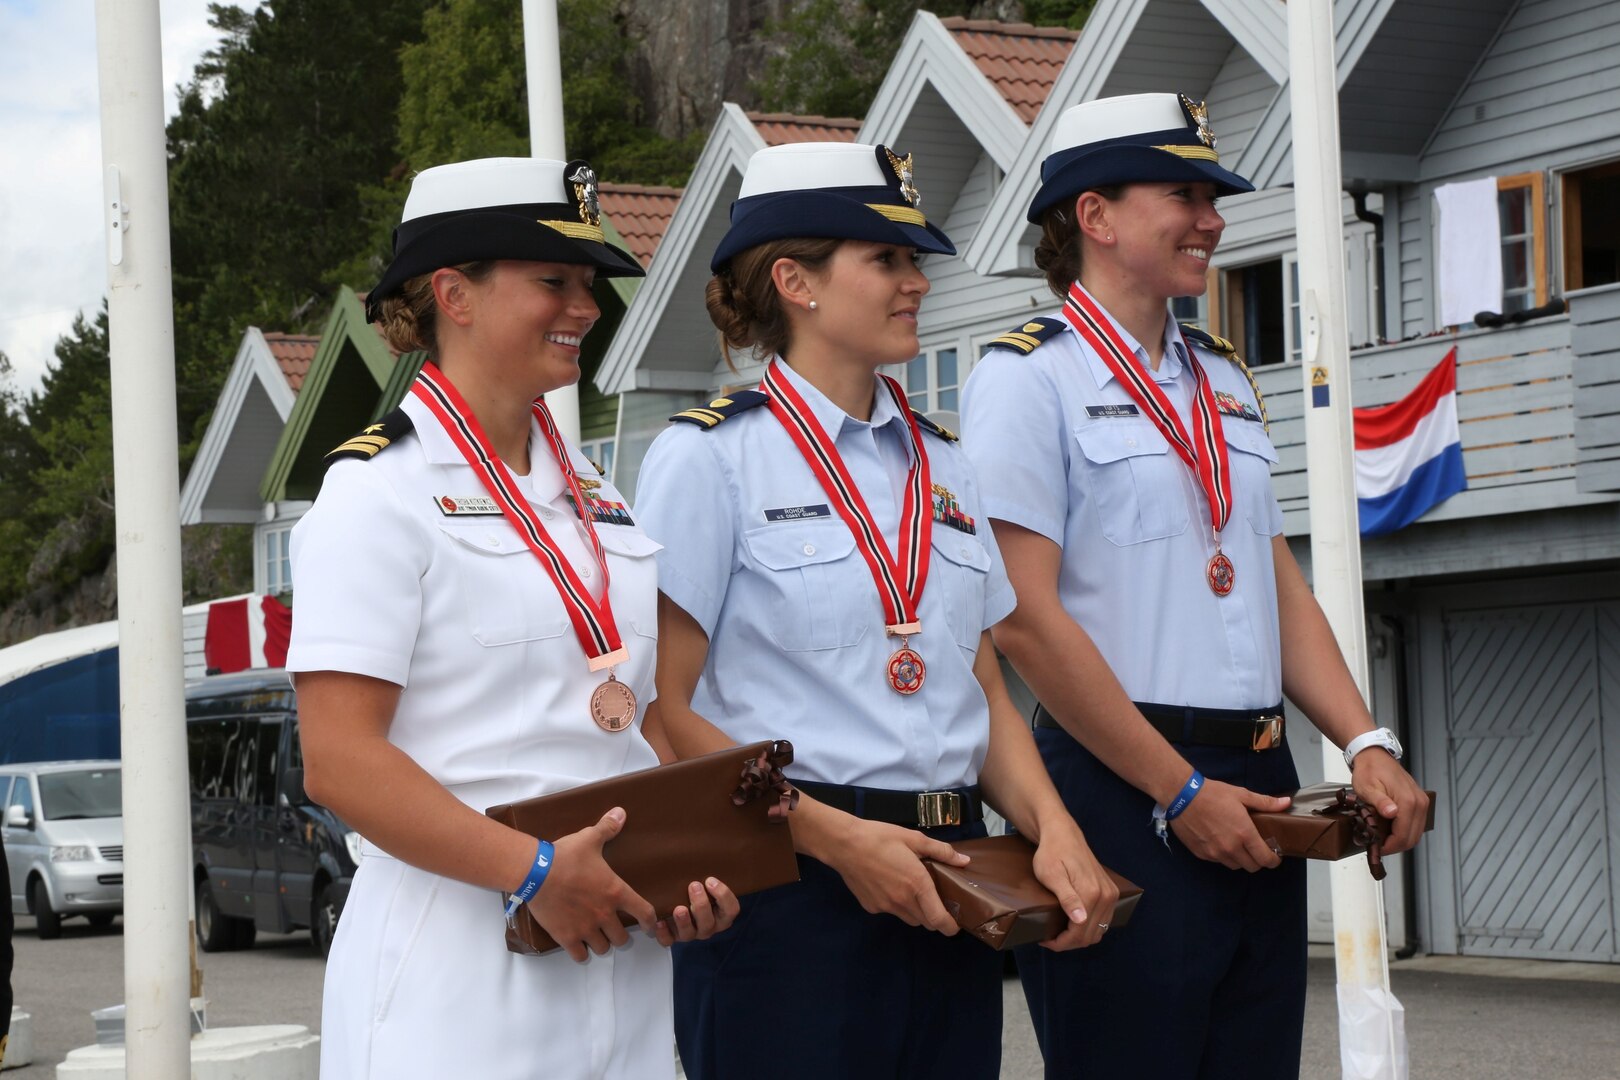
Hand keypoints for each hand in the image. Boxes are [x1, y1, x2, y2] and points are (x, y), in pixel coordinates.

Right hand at [526, 807, 658, 962]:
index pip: (644, 913)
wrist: (536, 872)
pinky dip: (581, 953)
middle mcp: (605, 914)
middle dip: (619, 934)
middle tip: (613, 928)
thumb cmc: (566, 856)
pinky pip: (580, 955)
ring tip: (596, 936)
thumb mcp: (590, 838)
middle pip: (622, 937)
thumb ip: (608, 828)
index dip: (650, 922)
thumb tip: (621, 812)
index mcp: (616, 892)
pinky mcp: (566, 937)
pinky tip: (579, 945)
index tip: (651, 926)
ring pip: (603, 947)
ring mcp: (586, 928)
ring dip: (601, 943)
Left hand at [653, 877, 739, 945]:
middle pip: (710, 923)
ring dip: (684, 921)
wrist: (675, 900)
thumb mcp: (706, 881)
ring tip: (678, 908)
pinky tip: (659, 921)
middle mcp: (708, 926)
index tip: (710, 880)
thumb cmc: (694, 888)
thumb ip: (710, 874)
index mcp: (721, 914)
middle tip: (693, 886)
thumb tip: (709, 844)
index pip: (731, 910)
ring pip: (691, 934)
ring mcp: (690, 934)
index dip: (723, 896)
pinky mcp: (673, 938)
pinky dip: (664, 933)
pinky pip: (669, 941)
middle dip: (701, 905)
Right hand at [821, 815, 966, 934]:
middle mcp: (902, 901)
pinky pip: (891, 912)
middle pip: (926, 922)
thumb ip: (941, 851)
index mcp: (917, 884)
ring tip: (913, 891)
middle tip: (936, 900)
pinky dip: (896, 905)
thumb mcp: (913, 838)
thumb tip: (964, 861)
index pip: (938, 919)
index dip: (950, 927)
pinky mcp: (871, 907)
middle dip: (935, 917)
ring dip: (917, 912)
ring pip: (909, 919)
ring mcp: (885, 907)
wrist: (843, 844)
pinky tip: (889, 886)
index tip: (955, 925)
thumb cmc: (880, 838)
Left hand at [1030, 821, 1118, 950]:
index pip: (1080, 932)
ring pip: (1099, 930)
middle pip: (1091, 935)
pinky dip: (1090, 928)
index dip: (1061, 943)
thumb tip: (1080, 920)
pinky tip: (1074, 924)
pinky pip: (1104, 920)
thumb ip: (1067, 898)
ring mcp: (1110, 894)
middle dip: (1069, 943)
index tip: (1045, 941)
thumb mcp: (1052, 875)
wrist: (1063, 834)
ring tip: (1060, 933)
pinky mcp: (1110, 892)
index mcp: (1092, 894)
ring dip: (1080, 937)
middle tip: (1050, 939)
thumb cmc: (1052, 853)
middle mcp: (1106, 896)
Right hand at [1169, 779, 1289, 871]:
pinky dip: (1224, 855)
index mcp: (1244, 834)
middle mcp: (1231, 848)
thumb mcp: (1241, 794)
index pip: (1265, 859)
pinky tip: (1221, 842)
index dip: (1274, 860)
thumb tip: (1286, 802)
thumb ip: (1265, 802)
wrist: (1182, 796)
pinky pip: (1218, 861)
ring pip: (1235, 866)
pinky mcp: (1202, 854)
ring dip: (1241, 859)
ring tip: (1239, 846)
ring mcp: (1215, 853)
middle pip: (1252, 867)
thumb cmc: (1213, 794)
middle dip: (1258, 861)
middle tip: (1257, 850)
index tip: (1275, 856)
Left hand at [1350, 750, 1429, 854]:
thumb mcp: (1367, 787)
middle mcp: (1419, 803)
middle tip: (1377, 846)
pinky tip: (1389, 830)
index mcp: (1408, 801)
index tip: (1375, 848)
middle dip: (1394, 846)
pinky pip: (1416, 824)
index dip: (1389, 847)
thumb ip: (1379, 802)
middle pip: (1412, 838)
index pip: (1403, 836)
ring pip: (1415, 833)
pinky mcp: (1419, 802)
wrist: (1375, 756)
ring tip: (1381, 838)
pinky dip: (1404, 831)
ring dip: (1400, 840)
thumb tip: (1392, 813)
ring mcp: (1422, 803)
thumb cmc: (1369, 770)